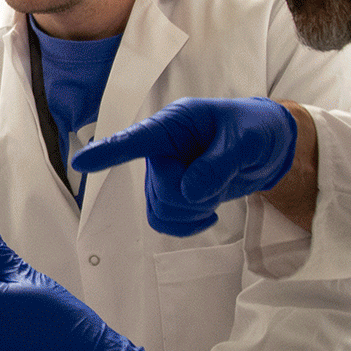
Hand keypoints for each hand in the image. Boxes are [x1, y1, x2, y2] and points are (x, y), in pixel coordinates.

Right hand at [71, 96, 295, 235]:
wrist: (268, 148)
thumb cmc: (254, 130)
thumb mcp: (246, 141)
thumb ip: (219, 164)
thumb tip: (191, 192)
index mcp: (175, 125)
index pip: (137, 140)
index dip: (109, 151)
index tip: (82, 162)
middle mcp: (162, 149)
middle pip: (160, 189)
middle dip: (194, 195)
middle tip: (222, 177)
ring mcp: (164, 173)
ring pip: (160, 209)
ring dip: (193, 211)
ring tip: (218, 191)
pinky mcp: (172, 194)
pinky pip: (164, 221)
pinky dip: (187, 225)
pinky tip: (208, 215)